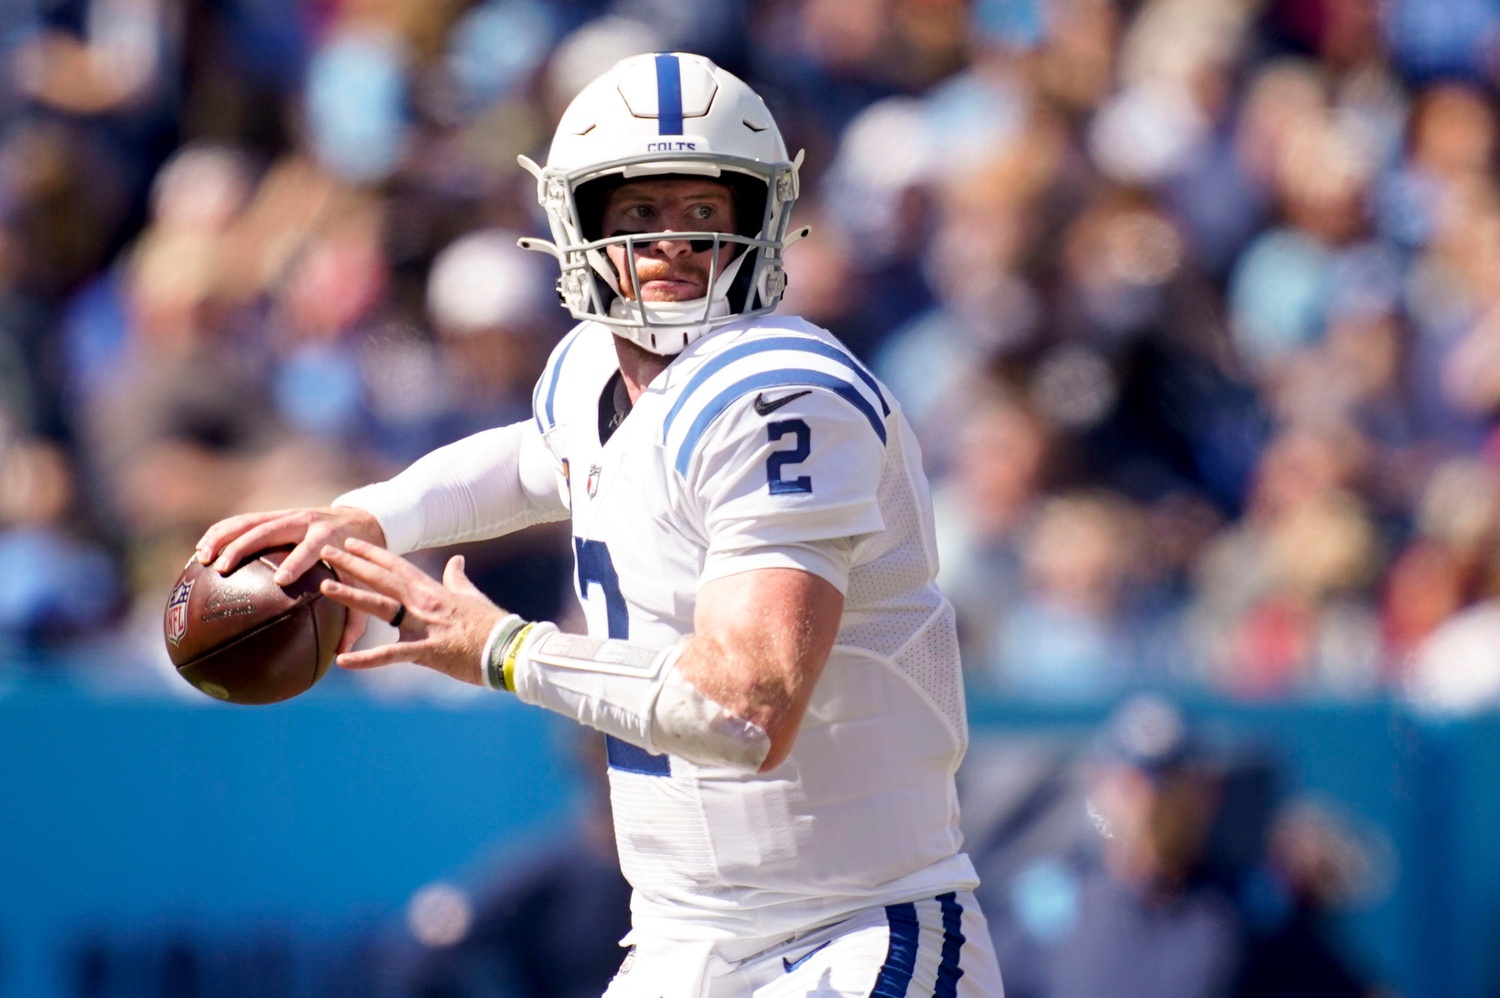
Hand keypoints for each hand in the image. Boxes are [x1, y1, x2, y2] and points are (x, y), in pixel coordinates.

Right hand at [195, 506, 386, 652]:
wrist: (359, 519)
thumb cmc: (356, 560)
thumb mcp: (362, 583)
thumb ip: (354, 616)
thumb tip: (342, 653)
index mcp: (327, 538)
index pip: (310, 549)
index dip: (296, 562)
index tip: (281, 581)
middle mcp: (304, 522)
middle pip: (268, 530)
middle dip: (243, 547)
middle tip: (221, 568)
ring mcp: (286, 515)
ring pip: (248, 522)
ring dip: (222, 538)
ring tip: (200, 559)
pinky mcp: (274, 514)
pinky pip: (242, 522)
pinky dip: (220, 534)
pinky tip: (200, 552)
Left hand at [317, 538, 506, 686]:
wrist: (509, 648)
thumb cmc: (492, 625)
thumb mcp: (472, 597)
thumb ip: (457, 579)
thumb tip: (456, 561)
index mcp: (433, 590)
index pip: (397, 566)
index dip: (372, 553)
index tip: (351, 542)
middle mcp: (424, 603)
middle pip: (382, 578)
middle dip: (353, 563)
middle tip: (326, 550)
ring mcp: (424, 625)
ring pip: (381, 606)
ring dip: (351, 596)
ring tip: (324, 587)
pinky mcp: (427, 651)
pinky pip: (391, 655)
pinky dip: (366, 659)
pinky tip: (343, 661)